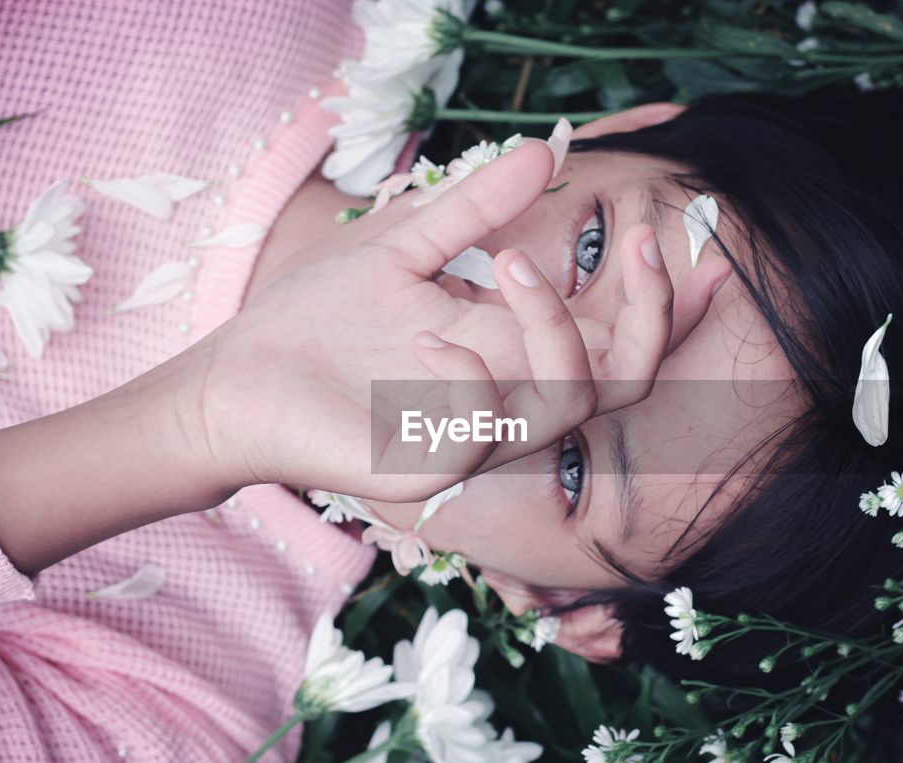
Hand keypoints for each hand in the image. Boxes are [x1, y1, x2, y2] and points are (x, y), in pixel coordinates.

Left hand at [175, 141, 720, 501]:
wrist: (235, 378)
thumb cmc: (316, 316)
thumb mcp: (403, 243)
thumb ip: (474, 208)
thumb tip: (544, 151)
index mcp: (509, 347)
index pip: (612, 339)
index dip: (659, 301)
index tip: (667, 235)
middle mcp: (508, 396)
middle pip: (626, 381)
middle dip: (650, 316)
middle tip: (640, 246)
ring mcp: (475, 439)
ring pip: (573, 403)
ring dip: (555, 326)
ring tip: (502, 263)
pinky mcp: (434, 472)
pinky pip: (489, 430)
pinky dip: (471, 375)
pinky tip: (422, 338)